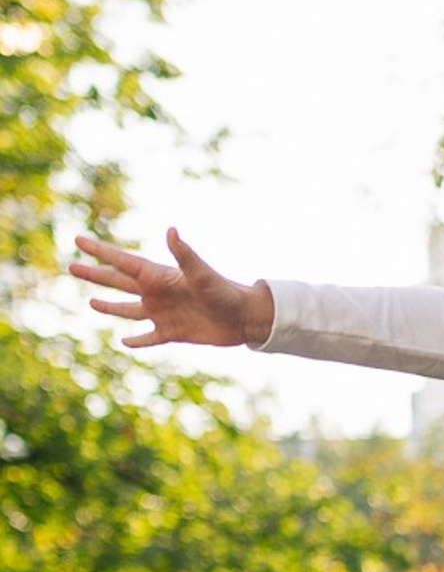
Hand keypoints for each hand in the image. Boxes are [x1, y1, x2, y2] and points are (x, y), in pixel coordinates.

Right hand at [69, 230, 273, 349]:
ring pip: (128, 309)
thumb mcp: (201, 273)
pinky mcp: (173, 333)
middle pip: (118, 282)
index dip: (100, 251)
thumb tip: (171, 231)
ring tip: (91, 303)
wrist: (245, 318)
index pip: (122, 261)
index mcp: (158, 276)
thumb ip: (184, 254)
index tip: (78, 240)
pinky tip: (124, 341)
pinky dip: (137, 341)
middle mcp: (156, 293)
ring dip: (110, 307)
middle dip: (95, 275)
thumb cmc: (224, 291)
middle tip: (71, 266)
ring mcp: (163, 313)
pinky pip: (149, 337)